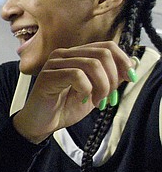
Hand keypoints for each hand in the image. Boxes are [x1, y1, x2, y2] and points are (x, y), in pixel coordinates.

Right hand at [14, 41, 134, 142]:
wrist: (41, 124)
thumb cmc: (64, 108)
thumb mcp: (95, 92)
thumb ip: (110, 78)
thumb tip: (130, 66)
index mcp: (76, 55)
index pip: (106, 46)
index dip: (122, 61)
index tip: (128, 78)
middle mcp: (65, 55)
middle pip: (102, 53)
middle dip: (113, 77)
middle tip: (108, 96)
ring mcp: (54, 64)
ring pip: (92, 64)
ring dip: (101, 86)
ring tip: (96, 101)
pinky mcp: (48, 76)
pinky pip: (77, 75)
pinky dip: (86, 89)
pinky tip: (82, 99)